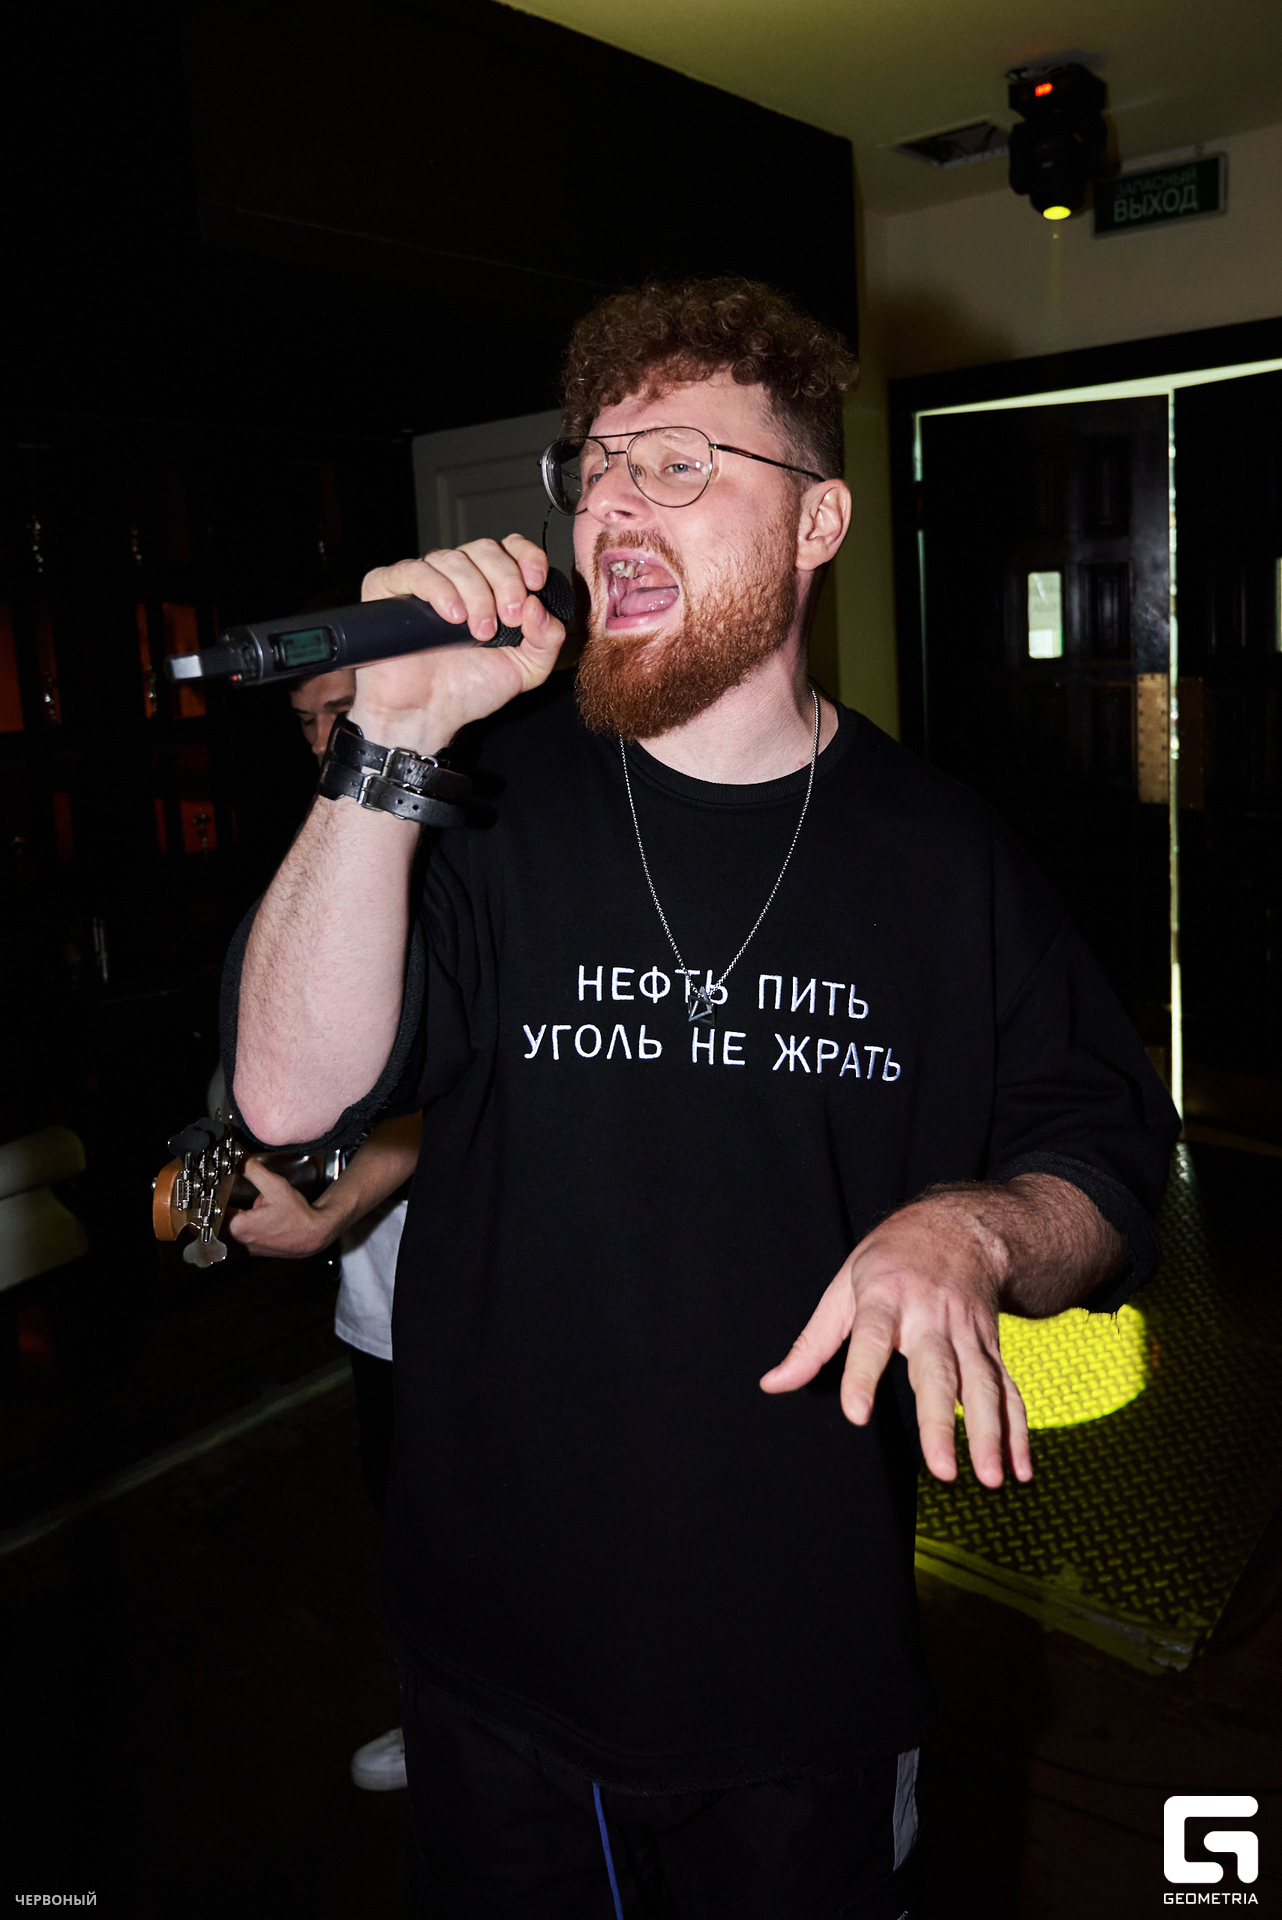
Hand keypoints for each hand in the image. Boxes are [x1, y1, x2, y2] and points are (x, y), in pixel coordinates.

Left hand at [225, 1159, 334, 1258]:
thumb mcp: (276, 1186)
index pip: (214, 1208)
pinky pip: (236, 1238)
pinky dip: (235, 1227)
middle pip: (217, 1220)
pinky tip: (245, 1217)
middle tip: (219, 1193)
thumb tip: (240, 1159)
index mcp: (238, 1226)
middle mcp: (238, 1241)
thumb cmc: (297, 1214)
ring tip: (228, 1204)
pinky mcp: (252, 1251)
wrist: (314, 1235)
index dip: (214, 1194)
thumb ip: (253, 1171)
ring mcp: (245, 1248)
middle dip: (218, 1206)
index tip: (215, 1186)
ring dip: (226, 1217)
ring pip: (225, 1230)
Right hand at [351, 534, 565, 753]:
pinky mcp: (389, 588)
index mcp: (491, 586)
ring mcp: (423, 580)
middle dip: (505, 580)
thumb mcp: (526, 669)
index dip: (527, 557)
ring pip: (454, 558)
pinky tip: (453, 616)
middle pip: (486, 549)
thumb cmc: (469, 689)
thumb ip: (547, 640)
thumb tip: (539, 606)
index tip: (535, 584)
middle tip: (508, 619)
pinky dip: (439, 589)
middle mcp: (458, 578)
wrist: (428, 715)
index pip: (510, 547)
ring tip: (479, 632)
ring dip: (476, 593)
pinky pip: (414, 571)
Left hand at [760, 1199, 1031, 1487]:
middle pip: (938, 1372)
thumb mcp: (845, 1285)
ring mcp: (967, 1332)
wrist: (960, 1226)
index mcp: (886, 1298)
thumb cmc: (890, 1260)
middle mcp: (931, 1317)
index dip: (862, 1376)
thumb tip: (772, 1384)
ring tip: (990, 1480)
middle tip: (943, 1471)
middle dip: (941, 1422)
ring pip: (982, 1385)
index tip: (857, 1415)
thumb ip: (813, 1340)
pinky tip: (1021, 1469)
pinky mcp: (992, 1346)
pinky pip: (1008, 1390)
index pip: (872, 1338)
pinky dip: (1017, 1430)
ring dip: (989, 1434)